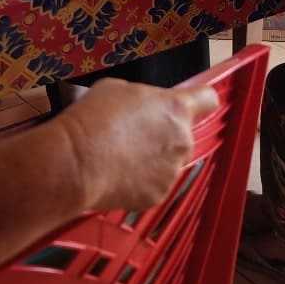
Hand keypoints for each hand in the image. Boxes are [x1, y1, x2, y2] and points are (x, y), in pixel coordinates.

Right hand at [54, 78, 218, 211]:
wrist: (77, 161)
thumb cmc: (93, 119)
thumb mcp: (117, 89)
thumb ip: (142, 99)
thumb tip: (142, 108)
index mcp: (176, 109)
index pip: (208, 99)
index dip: (199, 99)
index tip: (192, 103)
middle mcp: (182, 140)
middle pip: (182, 134)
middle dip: (163, 134)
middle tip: (133, 134)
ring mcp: (172, 170)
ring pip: (168, 161)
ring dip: (152, 159)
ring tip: (121, 156)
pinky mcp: (158, 194)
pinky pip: (155, 184)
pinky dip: (141, 181)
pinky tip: (118, 173)